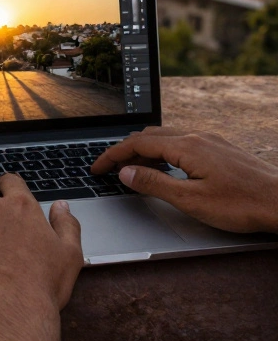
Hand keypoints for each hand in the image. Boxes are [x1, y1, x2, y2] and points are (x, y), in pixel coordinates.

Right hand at [92, 127, 277, 232]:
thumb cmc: (243, 205)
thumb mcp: (191, 200)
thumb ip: (154, 184)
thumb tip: (126, 173)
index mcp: (187, 146)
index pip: (138, 144)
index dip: (112, 155)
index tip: (96, 168)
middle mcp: (199, 137)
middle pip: (150, 135)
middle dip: (126, 151)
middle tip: (111, 170)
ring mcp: (213, 142)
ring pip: (168, 138)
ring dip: (146, 152)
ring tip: (135, 173)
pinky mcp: (222, 150)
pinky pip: (184, 143)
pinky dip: (165, 153)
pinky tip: (167, 170)